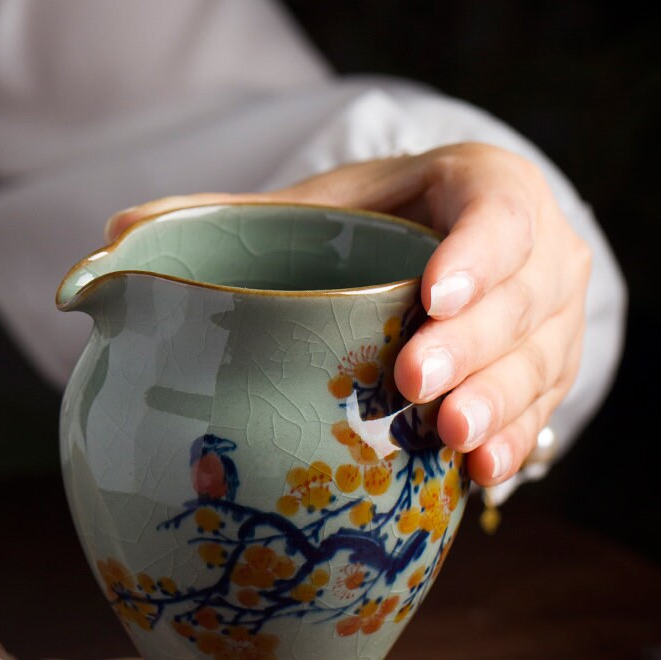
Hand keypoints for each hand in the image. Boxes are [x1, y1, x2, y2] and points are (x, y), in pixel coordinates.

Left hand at [105, 143, 589, 486]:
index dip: (479, 248)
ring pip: (540, 359)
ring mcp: (547, 315)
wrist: (440, 262)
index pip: (498, 205)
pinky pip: (542, 407)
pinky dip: (513, 437)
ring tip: (452, 438)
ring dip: (498, 402)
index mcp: (478, 186)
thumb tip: (112, 238)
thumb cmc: (370, 232)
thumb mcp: (313, 212)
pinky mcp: (545, 368)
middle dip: (473, 344)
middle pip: (522, 295)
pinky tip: (482, 472)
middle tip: (416, 386)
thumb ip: (227, 219)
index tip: (435, 292)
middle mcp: (530, 249)